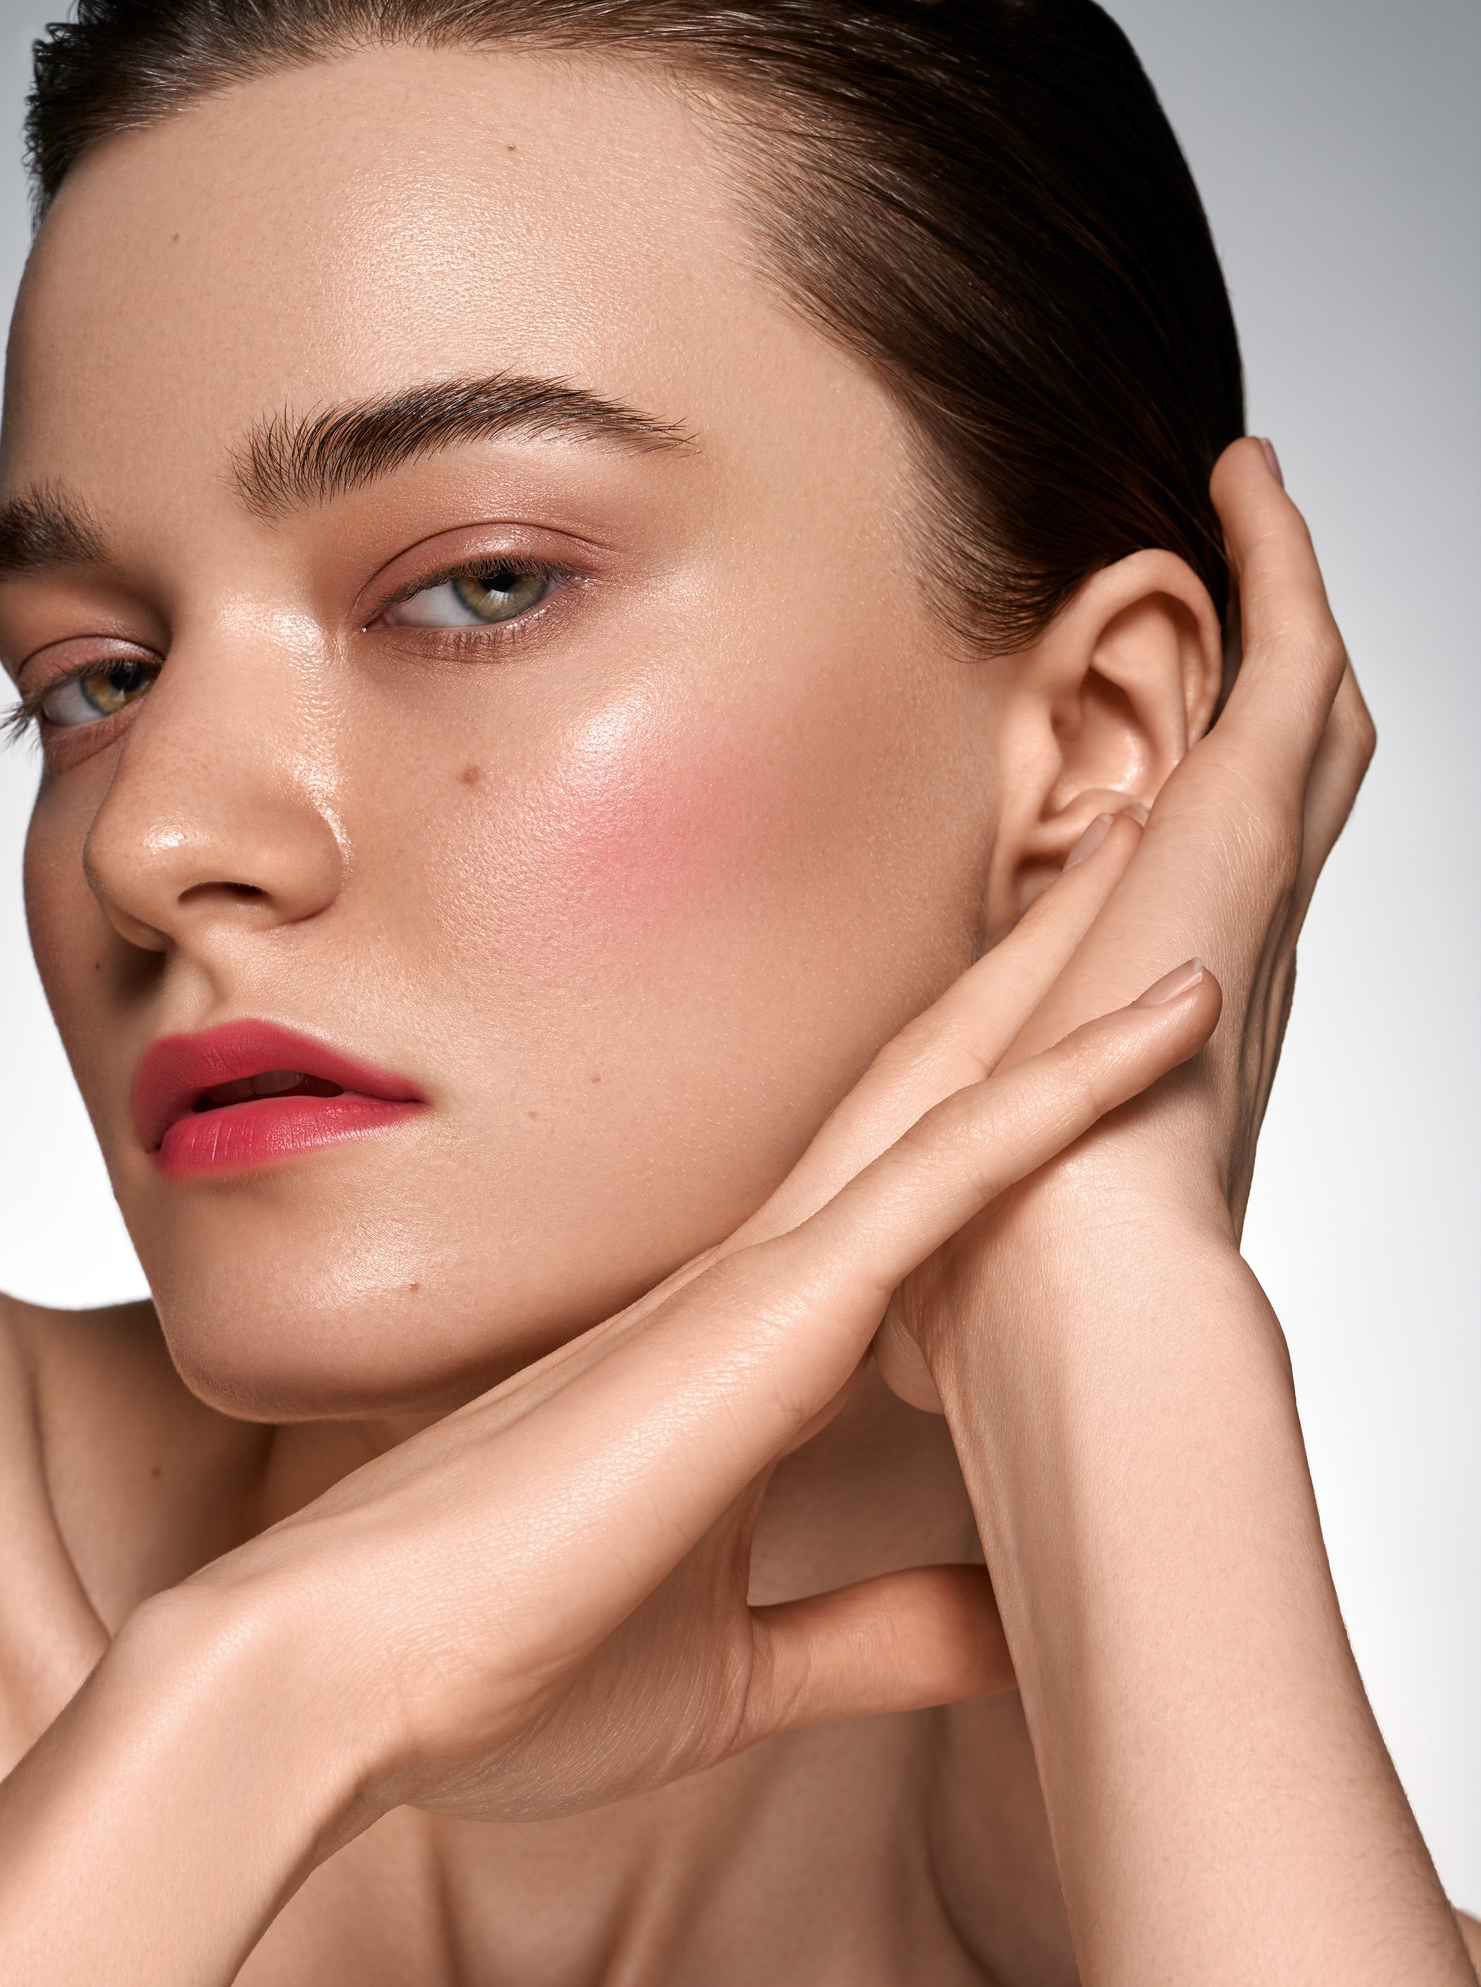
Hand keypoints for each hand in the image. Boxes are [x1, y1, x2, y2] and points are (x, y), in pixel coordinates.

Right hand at [153, 924, 1215, 1831]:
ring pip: (952, 1090)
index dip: (990, 1093)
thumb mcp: (749, 1664)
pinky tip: (1158, 1017)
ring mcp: (765, 1283)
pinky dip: (1060, 1094)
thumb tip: (1021, 1634)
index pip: (900, 1189)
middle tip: (1122, 849)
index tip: (1079, 1014)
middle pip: (927, 1089)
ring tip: (1149, 849)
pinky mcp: (768, 1315)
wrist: (344, 1679)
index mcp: (745, 1351)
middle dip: (1030, 973)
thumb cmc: (503, 1669)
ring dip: (1062, 979)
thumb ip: (884, 1633)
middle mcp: (761, 1283)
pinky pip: (948, 1173)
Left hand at [988, 435, 1374, 1228]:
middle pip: (1270, 792)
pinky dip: (1281, 569)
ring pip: (1302, 715)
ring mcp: (1242, 887)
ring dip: (1282, 600)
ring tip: (1253, 492)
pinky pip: (1291, 668)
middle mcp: (1221, 946)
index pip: (1186, 902)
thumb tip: (885, 1287)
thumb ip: (936, 1197)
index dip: (1192, 819)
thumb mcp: (950, 1211)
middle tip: (1252, 581)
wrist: (1077, 1304)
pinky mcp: (1241, 839)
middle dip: (1266, 688)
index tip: (1158, 763)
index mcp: (1162, 1023)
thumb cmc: (1012, 1290)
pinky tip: (1247, 482)